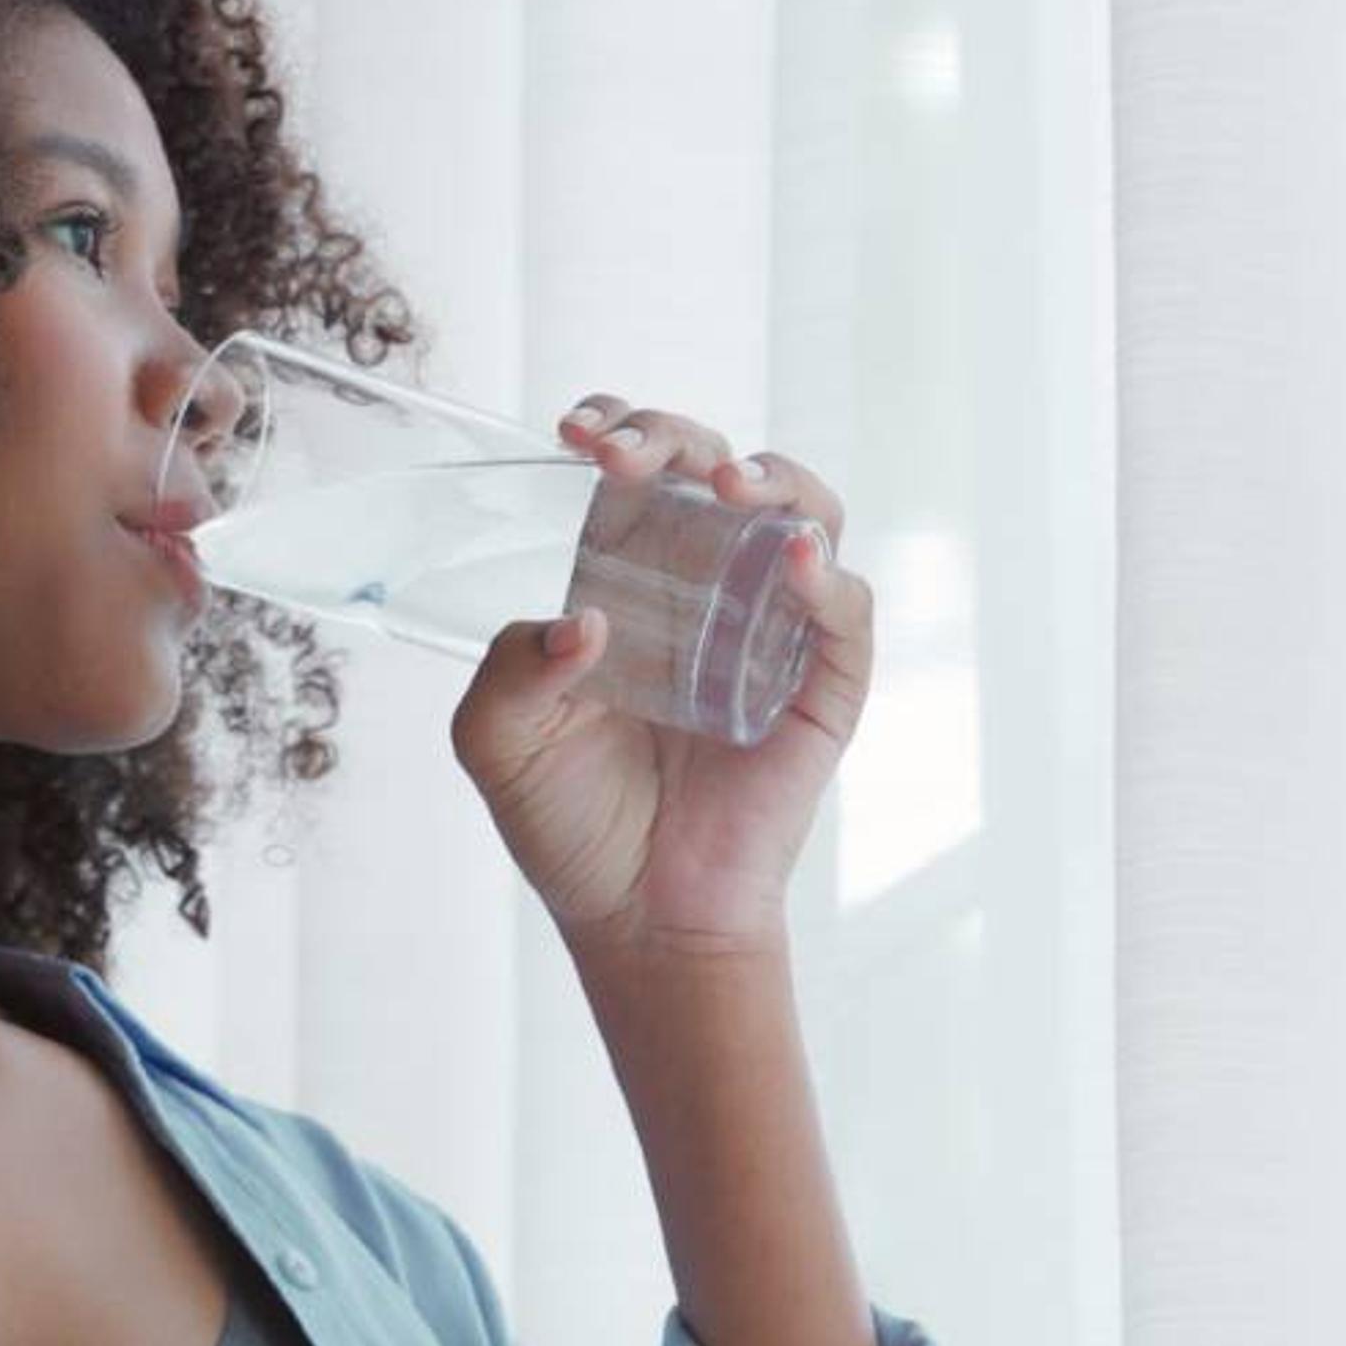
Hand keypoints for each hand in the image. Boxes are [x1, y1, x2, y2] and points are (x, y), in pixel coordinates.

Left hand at [446, 394, 873, 962]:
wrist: (638, 920)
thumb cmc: (570, 824)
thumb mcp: (499, 742)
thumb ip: (510, 669)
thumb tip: (583, 620)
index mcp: (633, 578)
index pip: (641, 470)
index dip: (619, 426)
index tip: (574, 432)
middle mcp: (710, 587)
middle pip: (719, 468)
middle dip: (674, 438)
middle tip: (624, 457)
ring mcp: (774, 629)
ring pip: (805, 512)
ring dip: (772, 480)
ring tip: (728, 488)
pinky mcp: (825, 685)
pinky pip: (845, 609)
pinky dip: (825, 574)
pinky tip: (789, 559)